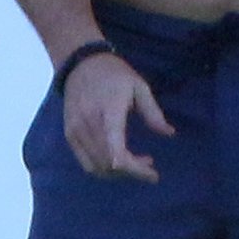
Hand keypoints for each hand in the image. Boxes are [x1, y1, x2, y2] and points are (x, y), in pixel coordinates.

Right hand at [60, 52, 173, 181]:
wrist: (80, 64)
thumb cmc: (114, 74)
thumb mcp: (138, 86)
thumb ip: (153, 112)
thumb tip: (169, 133)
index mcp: (109, 110)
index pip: (116, 149)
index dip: (134, 168)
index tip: (152, 174)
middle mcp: (89, 123)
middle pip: (109, 163)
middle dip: (132, 171)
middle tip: (148, 165)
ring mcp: (75, 130)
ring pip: (96, 167)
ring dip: (118, 173)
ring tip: (134, 162)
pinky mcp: (69, 134)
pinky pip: (85, 163)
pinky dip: (102, 168)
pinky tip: (115, 159)